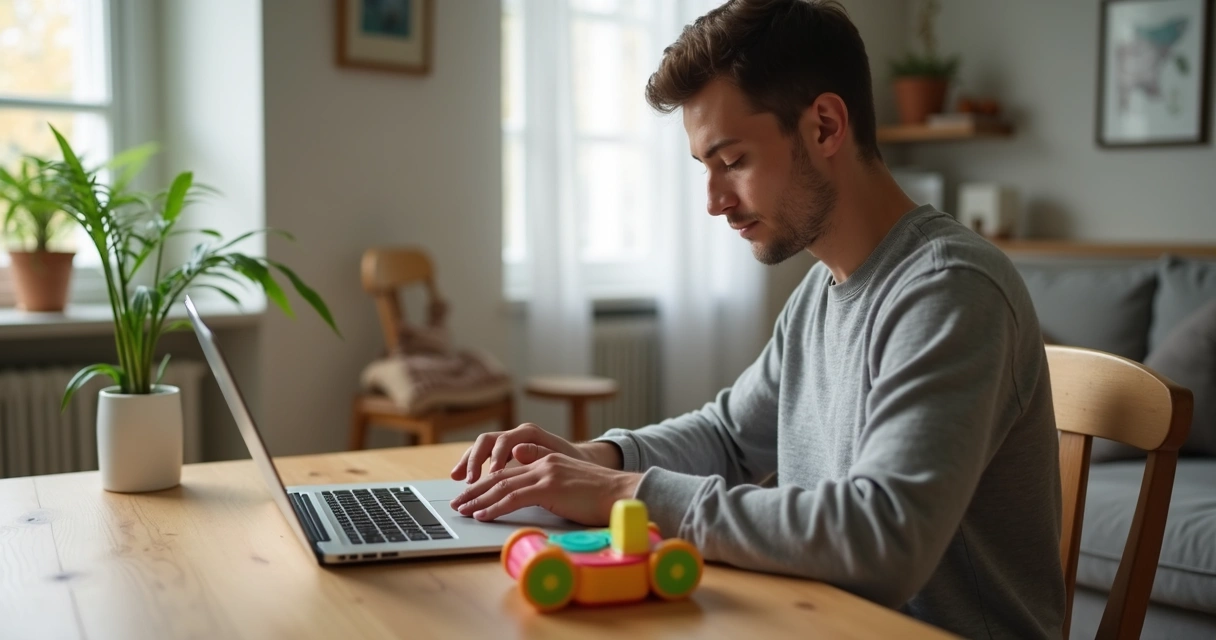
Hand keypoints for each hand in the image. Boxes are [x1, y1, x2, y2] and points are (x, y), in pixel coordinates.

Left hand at [450, 444, 640, 524]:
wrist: (621, 493)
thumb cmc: (600, 495)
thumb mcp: (569, 480)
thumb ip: (547, 476)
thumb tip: (525, 486)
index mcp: (546, 460)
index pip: (508, 471)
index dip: (487, 483)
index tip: (471, 494)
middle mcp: (541, 462)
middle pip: (499, 476)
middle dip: (475, 490)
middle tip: (457, 502)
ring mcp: (545, 473)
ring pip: (502, 486)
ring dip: (478, 500)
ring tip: (463, 510)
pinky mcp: (548, 486)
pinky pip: (513, 497)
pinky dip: (494, 507)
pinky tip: (482, 515)